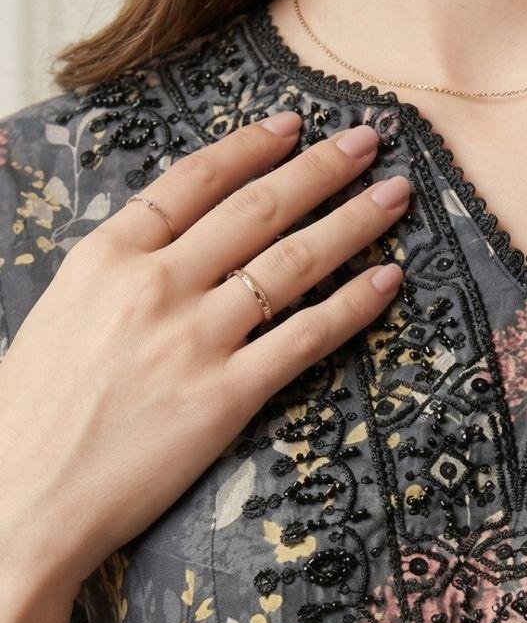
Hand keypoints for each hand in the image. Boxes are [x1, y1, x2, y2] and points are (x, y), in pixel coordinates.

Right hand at [0, 111, 408, 606]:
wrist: (25, 495)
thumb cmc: (32, 417)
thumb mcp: (61, 317)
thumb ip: (116, 279)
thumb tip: (166, 255)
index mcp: (106, 257)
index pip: (193, 181)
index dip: (251, 148)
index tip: (292, 127)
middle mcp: (155, 285)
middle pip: (256, 209)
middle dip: (321, 168)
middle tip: (369, 143)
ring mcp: (195, 340)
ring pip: (291, 262)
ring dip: (352, 222)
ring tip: (395, 196)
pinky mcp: (226, 397)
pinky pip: (305, 338)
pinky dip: (353, 305)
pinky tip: (387, 281)